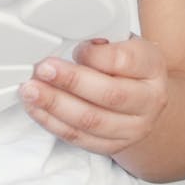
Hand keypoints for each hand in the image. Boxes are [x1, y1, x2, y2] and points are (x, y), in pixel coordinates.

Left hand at [19, 35, 168, 156]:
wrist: (146, 100)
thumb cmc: (130, 67)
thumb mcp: (126, 43)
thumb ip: (104, 41)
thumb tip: (68, 38)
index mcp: (153, 67)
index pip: (124, 61)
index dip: (95, 55)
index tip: (75, 48)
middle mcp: (150, 100)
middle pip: (109, 94)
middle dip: (70, 82)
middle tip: (43, 69)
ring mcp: (134, 127)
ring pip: (91, 121)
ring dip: (55, 105)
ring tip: (31, 91)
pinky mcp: (114, 145)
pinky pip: (80, 138)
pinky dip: (53, 123)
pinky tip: (37, 109)